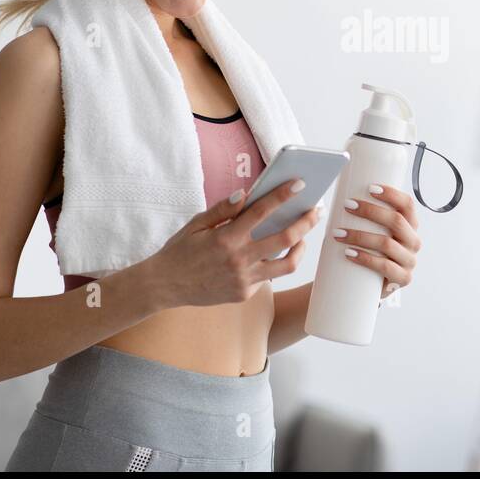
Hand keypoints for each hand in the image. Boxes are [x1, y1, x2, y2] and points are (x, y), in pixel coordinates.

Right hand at [146, 178, 321, 308]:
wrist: (163, 286)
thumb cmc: (180, 250)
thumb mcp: (196, 224)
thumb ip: (223, 209)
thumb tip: (246, 194)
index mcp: (226, 237)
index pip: (262, 211)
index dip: (283, 195)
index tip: (300, 184)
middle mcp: (238, 260)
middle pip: (285, 239)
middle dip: (305, 222)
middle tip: (315, 210)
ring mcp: (243, 280)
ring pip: (286, 265)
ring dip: (301, 248)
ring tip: (304, 237)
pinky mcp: (244, 294)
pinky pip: (267, 278)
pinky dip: (272, 263)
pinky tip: (272, 254)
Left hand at [333, 183, 421, 301]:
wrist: (369, 288)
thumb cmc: (369, 252)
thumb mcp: (373, 232)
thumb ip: (366, 216)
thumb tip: (342, 192)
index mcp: (411, 226)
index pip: (407, 205)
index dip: (391, 194)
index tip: (369, 188)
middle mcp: (414, 242)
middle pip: (396, 221)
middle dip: (370, 211)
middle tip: (347, 205)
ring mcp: (409, 261)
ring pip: (387, 244)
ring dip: (360, 236)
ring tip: (338, 233)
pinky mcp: (402, 279)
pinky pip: (384, 267)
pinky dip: (365, 258)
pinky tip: (349, 253)